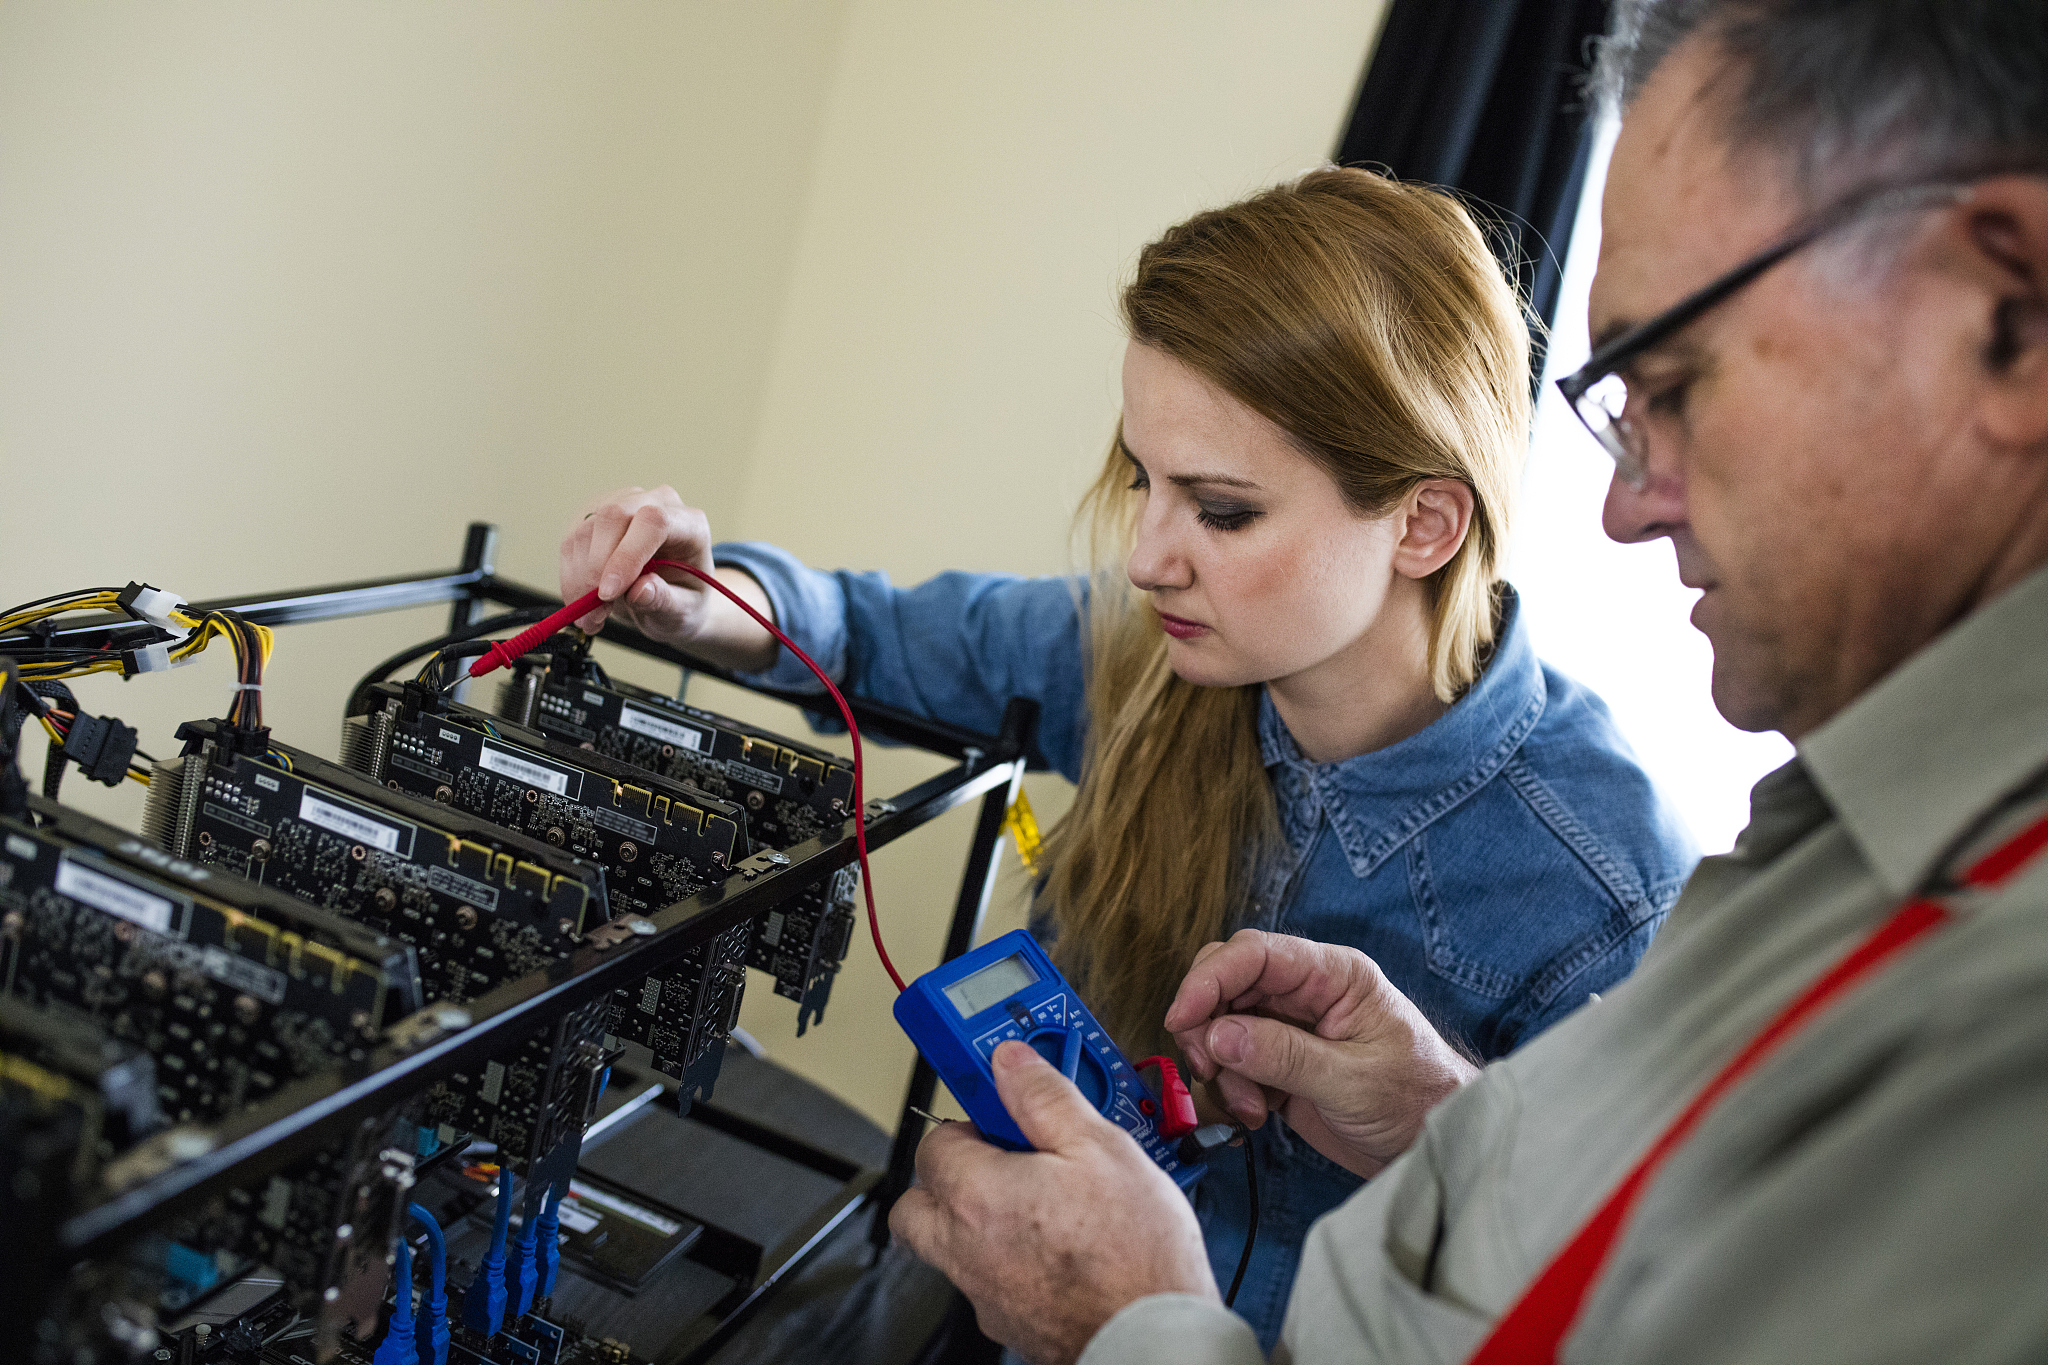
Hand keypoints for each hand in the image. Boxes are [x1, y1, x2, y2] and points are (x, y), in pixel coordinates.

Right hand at [558, 486, 776, 670]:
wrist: (670, 595)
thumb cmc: (683, 600)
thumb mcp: (683, 611)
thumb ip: (665, 601)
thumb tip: (639, 591)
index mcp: (688, 524)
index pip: (654, 522)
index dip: (627, 555)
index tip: (608, 593)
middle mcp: (656, 504)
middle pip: (613, 516)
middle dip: (595, 568)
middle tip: (594, 614)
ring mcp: (623, 504)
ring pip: (585, 531)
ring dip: (579, 580)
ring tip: (591, 618)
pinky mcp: (595, 516)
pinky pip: (571, 543)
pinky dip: (570, 578)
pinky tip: (582, 604)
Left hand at [890, 1041, 1216, 1364]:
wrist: (1154, 1335)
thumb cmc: (1134, 1253)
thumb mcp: (1100, 1146)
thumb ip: (1044, 1097)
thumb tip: (1012, 1063)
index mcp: (977, 1195)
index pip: (934, 1142)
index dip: (970, 1117)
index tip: (1001, 1106)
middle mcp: (965, 1248)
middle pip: (918, 1202)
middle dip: (949, 1173)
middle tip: (1001, 1155)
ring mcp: (983, 1292)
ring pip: (948, 1245)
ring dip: (975, 1217)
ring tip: (1037, 1198)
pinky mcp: (1008, 1323)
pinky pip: (985, 1279)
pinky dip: (1005, 1257)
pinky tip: (1055, 1244)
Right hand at [1166, 930, 1476, 1177]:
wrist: (1436, 1147)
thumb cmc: (1420, 1100)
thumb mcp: (1354, 1081)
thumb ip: (1285, 1056)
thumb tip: (1219, 1034)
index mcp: (1334, 976)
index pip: (1254, 954)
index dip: (1209, 979)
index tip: (1181, 1019)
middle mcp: (1305, 994)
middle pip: (1226, 984)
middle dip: (1206, 1025)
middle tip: (1211, 1068)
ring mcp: (1288, 1031)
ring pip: (1220, 1027)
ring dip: (1220, 1068)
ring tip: (1251, 1107)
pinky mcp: (1277, 1067)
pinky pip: (1229, 1065)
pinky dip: (1227, 1091)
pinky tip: (1253, 1116)